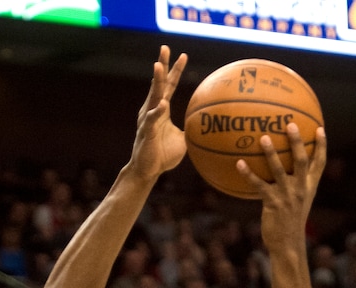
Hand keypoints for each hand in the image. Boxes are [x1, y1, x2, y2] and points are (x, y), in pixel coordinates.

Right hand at [129, 45, 187, 181]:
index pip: (169, 86)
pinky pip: (151, 119)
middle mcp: (152, 110)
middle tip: (165, 47)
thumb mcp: (183, 140)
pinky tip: (162, 104)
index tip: (184, 55)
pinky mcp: (145, 132)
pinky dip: (156, 112)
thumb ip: (192, 129)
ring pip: (153, 96)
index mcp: (161, 109)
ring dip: (156, 81)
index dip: (175, 70)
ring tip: (158, 66)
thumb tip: (210, 126)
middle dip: (162, 65)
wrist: (148, 171)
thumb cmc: (163, 156)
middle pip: (158, 84)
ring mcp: (148, 120)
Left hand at [237, 123, 325, 251]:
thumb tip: (282, 171)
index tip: (319, 128)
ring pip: (279, 170)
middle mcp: (300, 189)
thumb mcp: (297, 203)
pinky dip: (248, 174)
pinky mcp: (272, 204)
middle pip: (301, 160)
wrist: (287, 245)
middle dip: (297, 141)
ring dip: (271, 153)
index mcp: (309, 187)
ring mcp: (287, 196)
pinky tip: (239, 164)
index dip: (321, 146)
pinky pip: (258, 185)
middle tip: (290, 123)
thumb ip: (294, 187)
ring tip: (263, 138)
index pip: (319, 163)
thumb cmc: (290, 223)